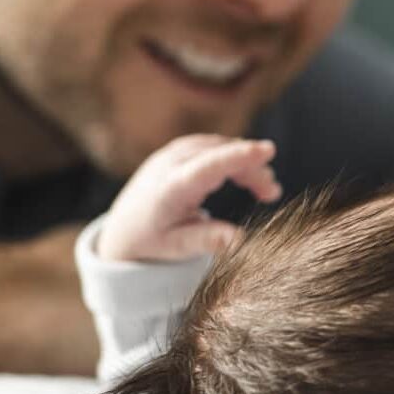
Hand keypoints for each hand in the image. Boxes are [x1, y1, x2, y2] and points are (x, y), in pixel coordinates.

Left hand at [97, 136, 281, 262]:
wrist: (120, 230)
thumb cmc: (150, 241)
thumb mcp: (176, 247)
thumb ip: (207, 240)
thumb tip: (242, 240)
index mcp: (169, 189)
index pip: (208, 167)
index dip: (238, 157)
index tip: (267, 150)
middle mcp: (168, 164)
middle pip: (219, 155)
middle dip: (251, 169)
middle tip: (272, 194)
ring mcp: (170, 153)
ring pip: (217, 148)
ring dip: (244, 163)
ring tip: (265, 190)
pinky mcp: (175, 151)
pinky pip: (210, 146)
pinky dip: (231, 158)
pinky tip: (244, 177)